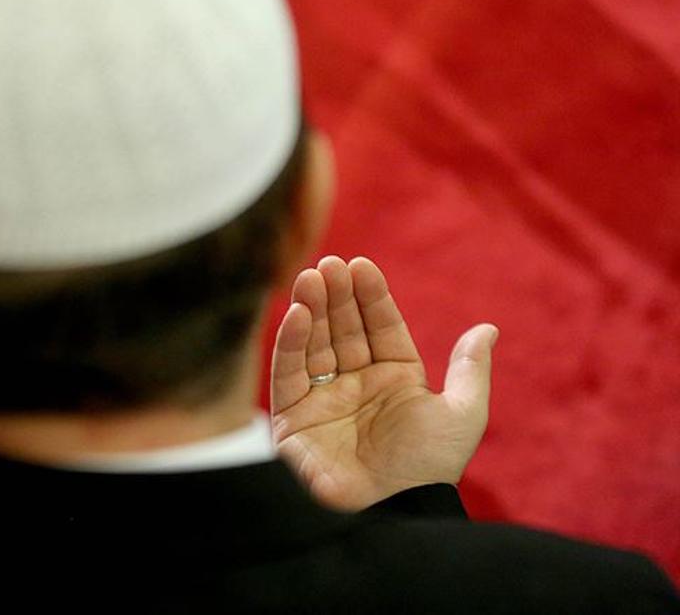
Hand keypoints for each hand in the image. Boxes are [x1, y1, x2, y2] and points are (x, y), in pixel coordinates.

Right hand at [270, 256, 497, 511]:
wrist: (386, 514)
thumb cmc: (426, 470)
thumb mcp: (461, 416)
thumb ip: (470, 371)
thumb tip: (488, 328)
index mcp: (396, 380)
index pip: (381, 327)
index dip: (372, 296)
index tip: (362, 265)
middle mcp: (357, 385)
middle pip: (343, 329)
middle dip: (337, 295)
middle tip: (330, 263)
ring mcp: (323, 400)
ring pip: (313, 343)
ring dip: (312, 308)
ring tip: (311, 276)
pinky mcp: (292, 417)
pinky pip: (288, 372)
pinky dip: (290, 341)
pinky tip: (297, 313)